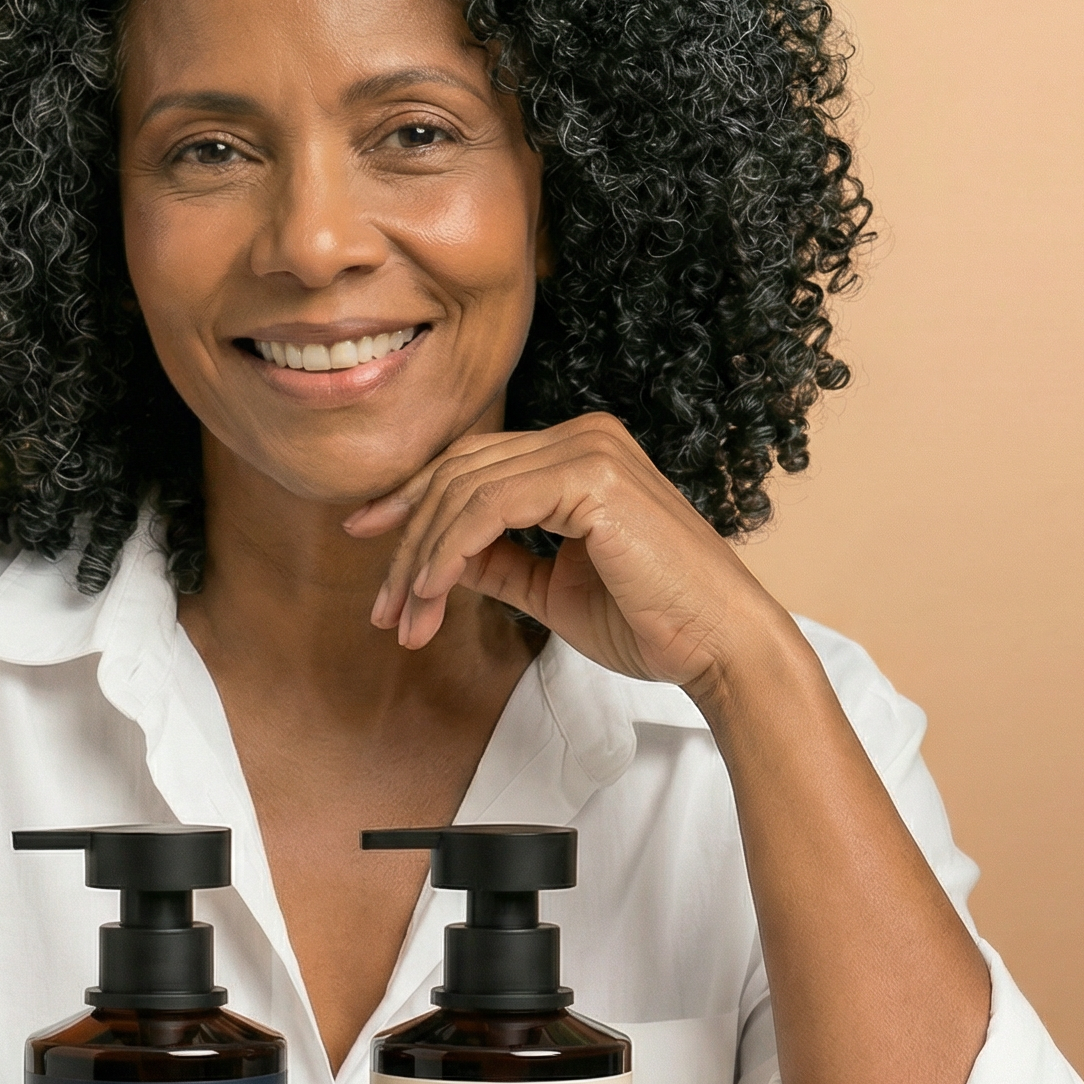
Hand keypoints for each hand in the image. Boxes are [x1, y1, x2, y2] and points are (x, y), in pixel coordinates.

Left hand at [344, 412, 783, 691]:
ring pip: (464, 490)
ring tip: (403, 620)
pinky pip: (487, 507)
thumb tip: (434, 560)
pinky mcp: (590, 477)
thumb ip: (496, 563)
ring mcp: (588, 449)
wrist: (717, 647)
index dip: (412, 501)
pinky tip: (431, 594)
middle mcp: (583, 436)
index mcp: (578, 452)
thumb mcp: (551, 588)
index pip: (473, 463)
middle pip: (458, 473)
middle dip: (406, 541)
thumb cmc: (650, 621)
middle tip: (381, 608)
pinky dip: (448, 552)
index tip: (366, 539)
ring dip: (420, 560)